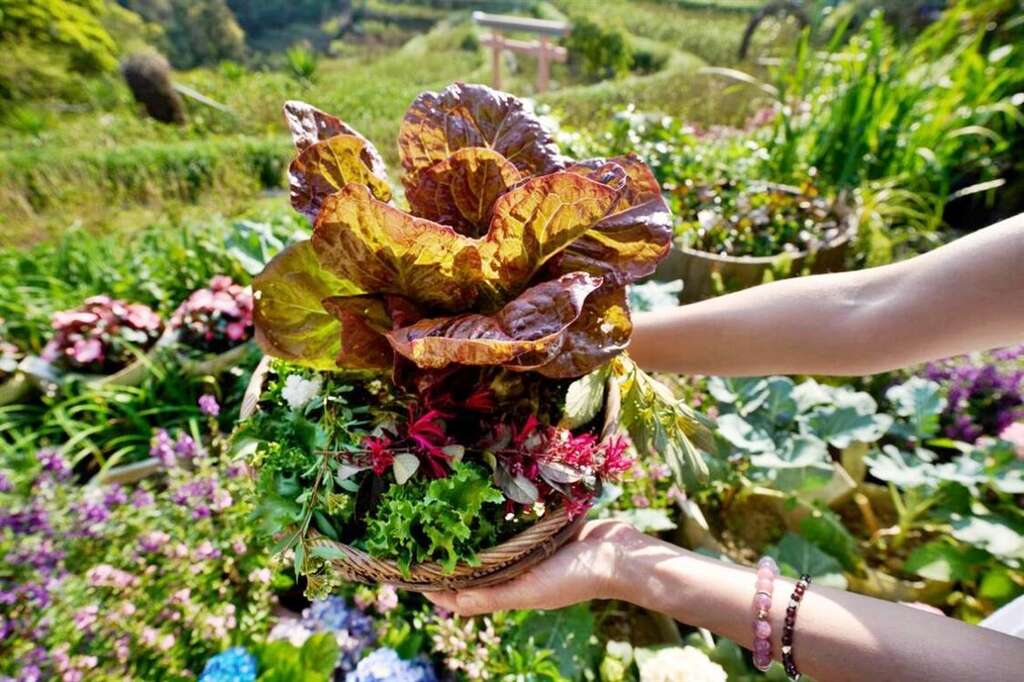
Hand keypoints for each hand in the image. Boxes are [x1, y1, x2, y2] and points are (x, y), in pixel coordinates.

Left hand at [424, 519, 648, 615]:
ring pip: (491, 538)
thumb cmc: (574, 577)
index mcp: (509, 589)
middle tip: (422, 527)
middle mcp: (515, 569)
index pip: (462, 591)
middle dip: (448, 549)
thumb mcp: (528, 590)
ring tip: (446, 506)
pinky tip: (485, 492)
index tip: (408, 566)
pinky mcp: (542, 527)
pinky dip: (499, 509)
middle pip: (473, 562)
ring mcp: (529, 548)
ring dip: (471, 526)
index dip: (435, 583)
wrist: (619, 554)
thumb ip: (490, 596)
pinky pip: (514, 519)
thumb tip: (448, 602)